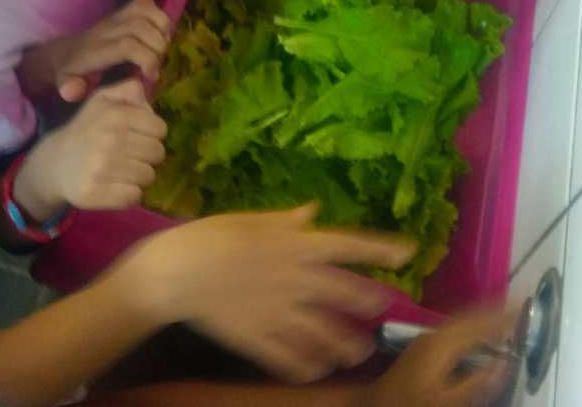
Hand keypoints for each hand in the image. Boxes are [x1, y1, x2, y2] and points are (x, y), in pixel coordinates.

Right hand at [15, 78, 167, 218]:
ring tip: (123, 170)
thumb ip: (129, 90)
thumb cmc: (87, 129)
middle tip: (131, 155)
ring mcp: (101, 168)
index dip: (153, 134)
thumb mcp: (104, 99)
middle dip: (148, 155)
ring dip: (139, 175)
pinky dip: (129, 194)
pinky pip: (134, 197)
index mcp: (115, 115)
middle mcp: (109, 140)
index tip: (138, 136)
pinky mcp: (94, 193)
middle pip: (158, 153)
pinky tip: (116, 186)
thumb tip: (149, 104)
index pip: (160, 129)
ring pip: (149, 176)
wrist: (55, 163)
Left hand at [28, 0, 171, 102]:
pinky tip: (158, 32)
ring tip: (162, 48)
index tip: (152, 75)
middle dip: (157, 46)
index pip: (127, 46)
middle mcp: (107, 28)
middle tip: (158, 64)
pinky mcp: (122, 9)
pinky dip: (157, 14)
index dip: (147, 59)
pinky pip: (144, 1)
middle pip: (140, 26)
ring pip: (145, 9)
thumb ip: (68, 88)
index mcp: (96, 49)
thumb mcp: (65, 83)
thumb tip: (73, 91)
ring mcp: (115, 16)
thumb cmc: (73, 71)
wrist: (65, 50)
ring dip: (162, 28)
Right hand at [112, 203, 415, 383]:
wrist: (175, 274)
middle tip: (384, 308)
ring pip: (327, 335)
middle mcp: (297, 280)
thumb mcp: (250, 220)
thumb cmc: (210, 236)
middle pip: (346, 294)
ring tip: (358, 351)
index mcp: (296, 245)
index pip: (350, 245)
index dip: (381, 249)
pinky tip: (317, 371)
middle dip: (370, 302)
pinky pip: (293, 360)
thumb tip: (312, 211)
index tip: (407, 252)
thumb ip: (287, 220)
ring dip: (347, 344)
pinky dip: (308, 368)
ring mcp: (281, 314)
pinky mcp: (261, 341)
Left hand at [363, 306, 516, 406]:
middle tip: (522, 302)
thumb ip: (474, 383)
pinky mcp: (427, 346)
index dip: (501, 313)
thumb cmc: (410, 403)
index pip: (476, 322)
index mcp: (439, 343)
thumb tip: (505, 363)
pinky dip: (474, 323)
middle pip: (469, 314)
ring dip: (485, 313)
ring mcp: (429, 338)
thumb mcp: (444, 401)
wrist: (378, 405)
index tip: (524, 305)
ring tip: (509, 311)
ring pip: (463, 318)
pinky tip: (484, 331)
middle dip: (496, 307)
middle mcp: (433, 333)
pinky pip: (457, 327)